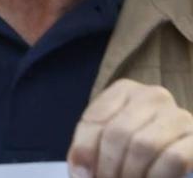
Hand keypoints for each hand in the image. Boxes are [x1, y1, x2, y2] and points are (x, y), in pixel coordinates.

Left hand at [69, 79, 192, 177]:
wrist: (172, 151)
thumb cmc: (134, 145)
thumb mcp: (107, 140)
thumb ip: (88, 149)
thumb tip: (80, 173)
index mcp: (126, 90)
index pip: (95, 121)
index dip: (85, 153)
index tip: (84, 175)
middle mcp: (154, 96)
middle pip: (118, 134)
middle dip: (108, 167)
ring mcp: (179, 116)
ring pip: (144, 146)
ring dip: (131, 173)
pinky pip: (174, 158)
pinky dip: (156, 176)